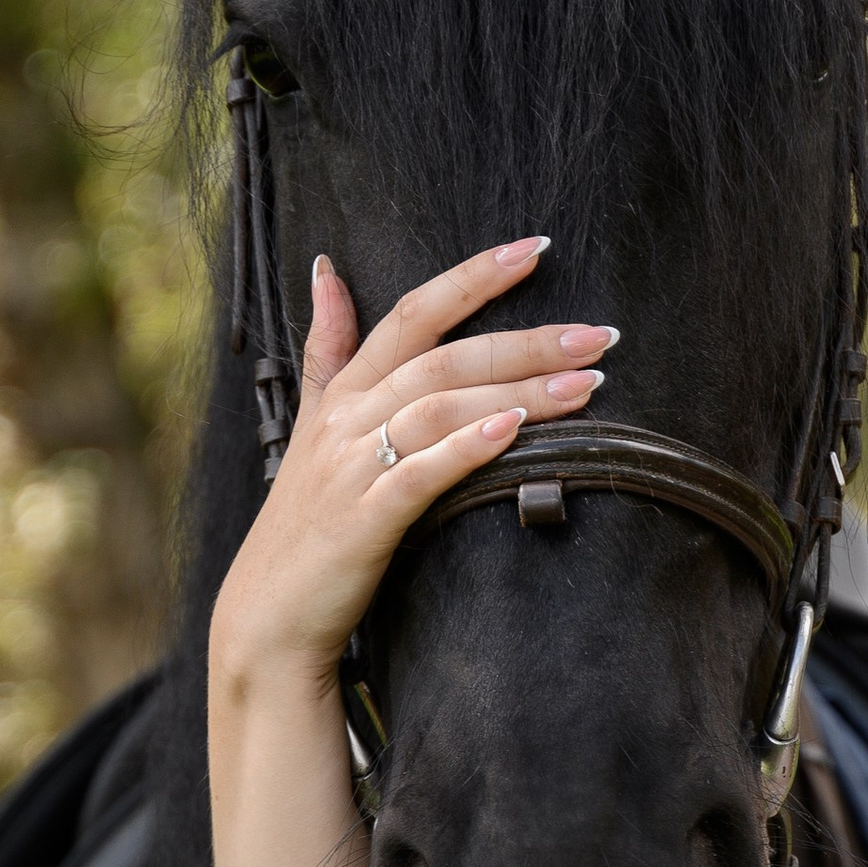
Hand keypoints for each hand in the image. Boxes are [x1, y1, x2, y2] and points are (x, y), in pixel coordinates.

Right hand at [208, 236, 617, 688]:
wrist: (268, 617)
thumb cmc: (306, 523)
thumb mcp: (311, 424)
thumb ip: (328, 350)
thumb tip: (326, 270)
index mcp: (345, 393)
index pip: (413, 313)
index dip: (473, 277)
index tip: (537, 249)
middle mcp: (348, 419)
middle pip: (445, 358)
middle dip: (526, 340)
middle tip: (599, 336)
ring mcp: (353, 468)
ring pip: (441, 408)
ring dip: (519, 390)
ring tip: (587, 385)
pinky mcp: (363, 520)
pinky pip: (419, 474)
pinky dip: (466, 448)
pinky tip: (513, 430)